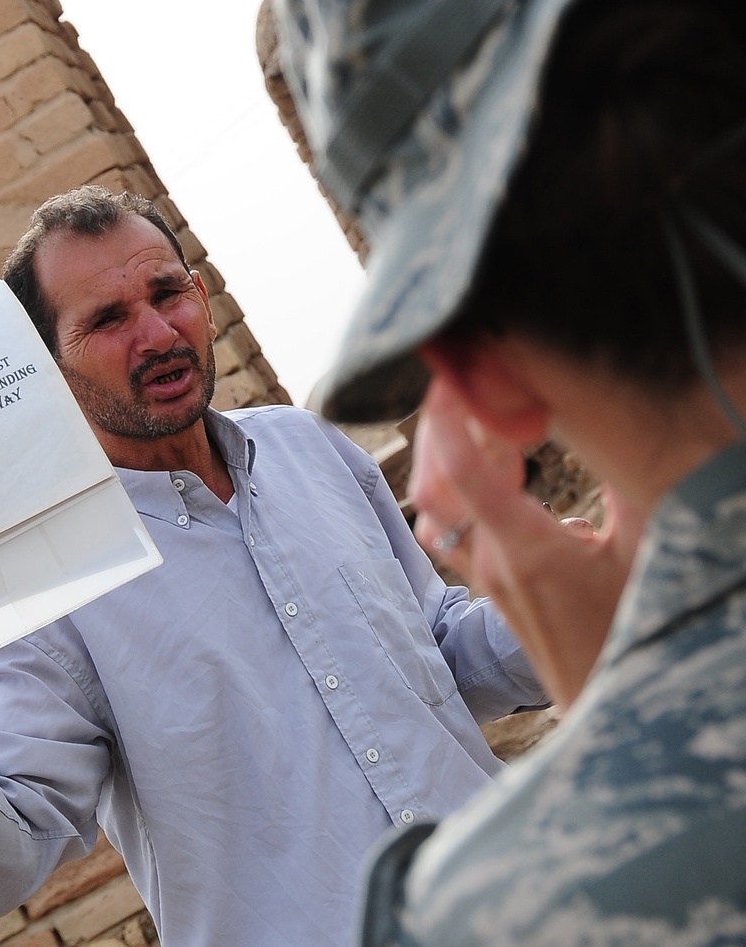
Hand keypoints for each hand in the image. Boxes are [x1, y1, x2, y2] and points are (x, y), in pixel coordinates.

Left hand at [409, 379, 643, 708]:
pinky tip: (488, 461)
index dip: (448, 417)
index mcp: (526, 549)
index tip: (450, 377)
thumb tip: (617, 423)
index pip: (464, 471)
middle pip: (441, 478)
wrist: (613, 708)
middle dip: (445, 423)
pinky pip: (454, 522)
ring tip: (471, 412)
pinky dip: (459, 484)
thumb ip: (630, 488)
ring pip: (441, 502)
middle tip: (468, 381)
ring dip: (447, 454)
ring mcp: (484, 574)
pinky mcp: (487, 582)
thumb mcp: (643, 554)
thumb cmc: (632, 633)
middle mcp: (491, 561)